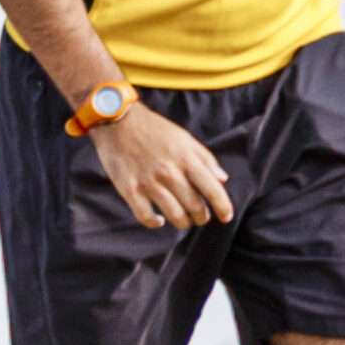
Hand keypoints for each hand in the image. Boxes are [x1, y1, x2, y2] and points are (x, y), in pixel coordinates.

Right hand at [86, 104, 233, 229]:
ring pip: (175, 215)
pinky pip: (146, 217)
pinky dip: (155, 223)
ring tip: (183, 220)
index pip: (212, 189)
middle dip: (202, 217)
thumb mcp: (184, 138)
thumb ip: (205, 158)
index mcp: (186, 158)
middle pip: (195, 207)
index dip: (223, 207)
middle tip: (200, 217)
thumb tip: (222, 179)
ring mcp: (149, 183)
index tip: (226, 217)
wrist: (118, 121)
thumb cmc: (154, 130)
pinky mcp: (130, 190)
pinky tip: (159, 220)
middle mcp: (170, 172)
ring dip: (183, 222)